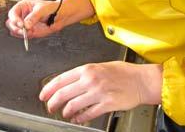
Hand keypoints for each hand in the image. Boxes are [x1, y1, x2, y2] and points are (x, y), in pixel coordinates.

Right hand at [6, 0, 63, 37]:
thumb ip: (33, 17)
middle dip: (15, 28)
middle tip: (24, 31)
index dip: (14, 19)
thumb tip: (26, 25)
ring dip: (20, 33)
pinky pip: (21, 36)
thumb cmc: (50, 8)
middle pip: (10, 23)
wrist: (59, 16)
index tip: (21, 24)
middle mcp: (21, 16)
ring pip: (14, 31)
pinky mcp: (28, 31)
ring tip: (30, 32)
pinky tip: (32, 33)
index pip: (12, 13)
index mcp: (22, 7)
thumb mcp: (42, 10)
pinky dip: (25, 36)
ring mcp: (23, 24)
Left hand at [39, 61, 162, 123]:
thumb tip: (67, 83)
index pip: (60, 79)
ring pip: (73, 105)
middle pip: (63, 94)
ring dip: (66, 112)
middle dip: (53, 103)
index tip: (43, 95)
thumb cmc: (122, 72)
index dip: (48, 89)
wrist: (141, 80)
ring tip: (65, 113)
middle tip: (50, 107)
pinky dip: (80, 118)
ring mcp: (98, 92)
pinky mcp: (107, 104)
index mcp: (86, 69)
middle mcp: (90, 80)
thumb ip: (82, 74)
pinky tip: (77, 119)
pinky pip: (88, 113)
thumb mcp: (99, 66)